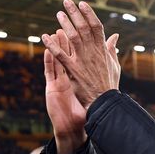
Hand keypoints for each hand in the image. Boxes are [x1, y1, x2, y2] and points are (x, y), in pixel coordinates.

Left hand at [43, 0, 120, 109]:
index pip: (96, 26)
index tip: (82, 4)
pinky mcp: (73, 69)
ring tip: (58, 14)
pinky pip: (60, 55)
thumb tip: (115, 36)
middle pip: (83, 27)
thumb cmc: (110, 83)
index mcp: (102, 49)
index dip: (89, 13)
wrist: (105, 100)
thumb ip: (112, 48)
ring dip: (65, 24)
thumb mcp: (114, 64)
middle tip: (66, 2)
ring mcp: (82, 60)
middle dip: (75, 13)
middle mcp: (92, 51)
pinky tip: (44, 37)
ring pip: (72, 37)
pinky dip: (52, 45)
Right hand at [44, 30, 87, 153]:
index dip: (77, 46)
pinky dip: (48, 60)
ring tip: (55, 32)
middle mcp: (66, 78)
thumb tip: (107, 70)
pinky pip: (50, 72)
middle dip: (66, 41)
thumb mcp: (90, 95)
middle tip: (65, 26)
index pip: (77, 59)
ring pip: (56, 61)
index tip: (80, 33)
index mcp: (75, 78)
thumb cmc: (81, 113)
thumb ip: (97, 81)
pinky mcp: (52, 89)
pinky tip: (47, 49)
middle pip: (66, 57)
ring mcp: (58, 83)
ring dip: (55, 46)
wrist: (73, 127)